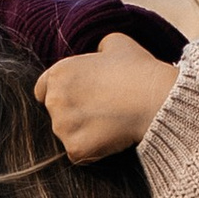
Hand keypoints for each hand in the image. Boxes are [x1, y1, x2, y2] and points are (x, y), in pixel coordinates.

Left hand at [33, 33, 176, 165]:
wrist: (156, 99)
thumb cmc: (138, 70)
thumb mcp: (115, 43)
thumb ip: (97, 50)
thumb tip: (98, 55)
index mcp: (58, 73)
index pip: (42, 90)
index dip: (62, 95)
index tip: (80, 99)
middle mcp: (54, 100)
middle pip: (55, 114)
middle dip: (73, 115)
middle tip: (100, 111)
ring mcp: (63, 127)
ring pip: (67, 135)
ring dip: (83, 133)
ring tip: (109, 124)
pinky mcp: (75, 149)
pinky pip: (79, 154)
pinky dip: (92, 151)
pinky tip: (111, 138)